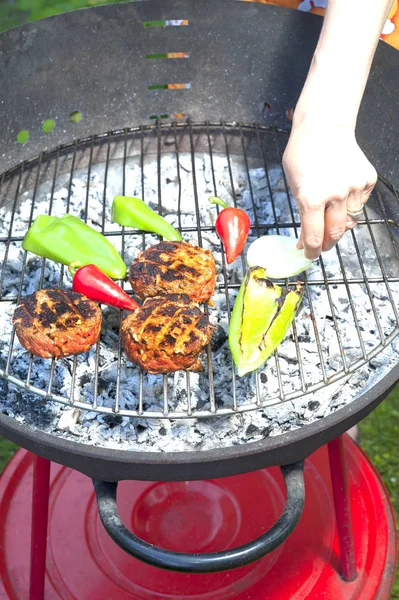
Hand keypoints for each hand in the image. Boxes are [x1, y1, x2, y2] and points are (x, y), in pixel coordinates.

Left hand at [282, 122, 376, 259]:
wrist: (324, 126)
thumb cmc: (303, 153)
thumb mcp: (293, 185)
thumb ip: (302, 211)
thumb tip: (305, 237)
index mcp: (311, 197)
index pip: (314, 236)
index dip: (311, 250)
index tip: (309, 255)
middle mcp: (335, 195)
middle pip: (335, 233)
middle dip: (326, 244)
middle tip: (320, 246)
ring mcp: (353, 187)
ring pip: (350, 221)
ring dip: (339, 225)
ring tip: (329, 220)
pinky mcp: (367, 180)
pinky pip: (359, 204)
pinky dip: (350, 206)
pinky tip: (341, 196)